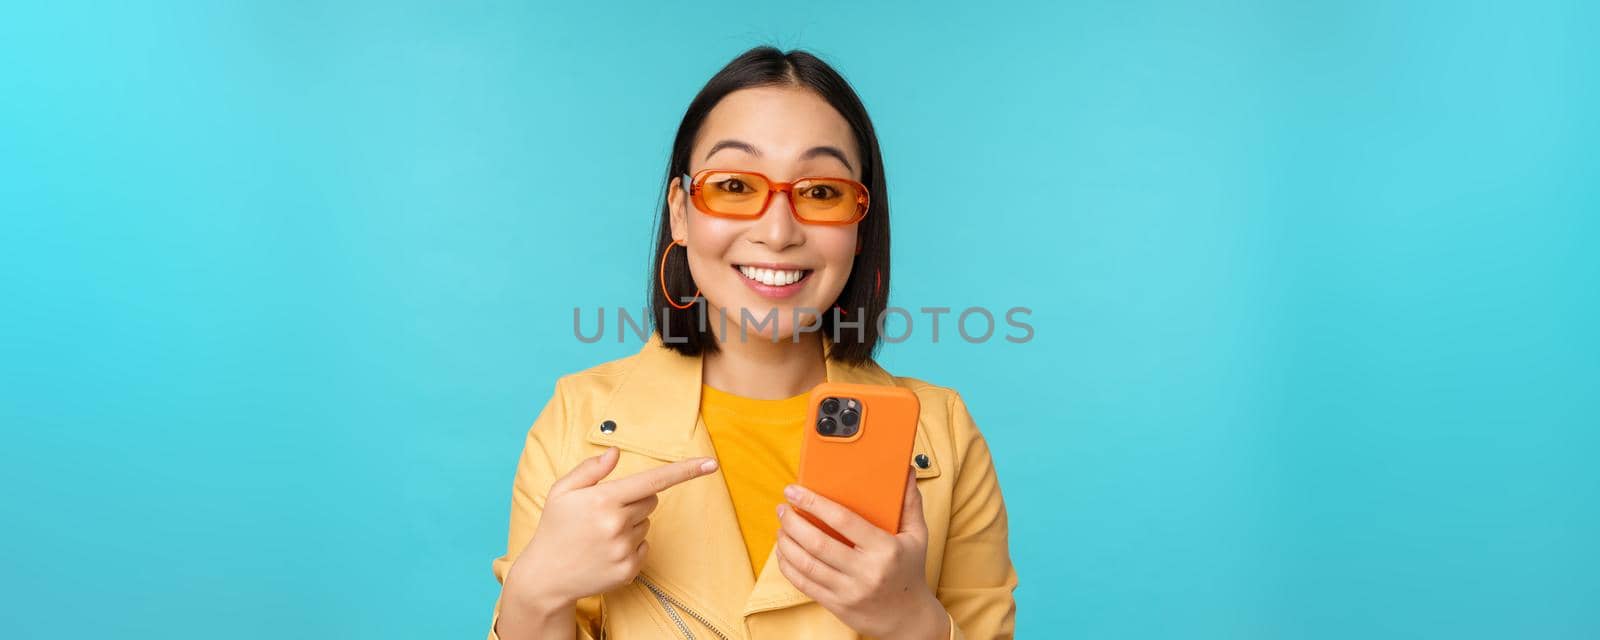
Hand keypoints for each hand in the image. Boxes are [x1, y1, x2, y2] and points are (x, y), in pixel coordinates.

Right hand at [507, 447, 718, 610]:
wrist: (545, 577)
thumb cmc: (555, 529)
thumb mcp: (562, 492)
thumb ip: (590, 470)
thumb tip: (616, 453)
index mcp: (603, 500)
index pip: (653, 480)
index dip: (685, 470)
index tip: (711, 464)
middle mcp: (617, 524)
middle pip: (650, 500)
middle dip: (635, 500)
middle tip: (605, 511)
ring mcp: (624, 550)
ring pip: (647, 523)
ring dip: (630, 524)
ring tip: (601, 534)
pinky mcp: (630, 570)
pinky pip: (645, 547)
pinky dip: (631, 546)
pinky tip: (606, 551)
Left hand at [775, 467, 950, 639]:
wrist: (909, 619)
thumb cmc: (910, 571)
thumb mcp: (917, 536)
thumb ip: (909, 502)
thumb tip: (906, 470)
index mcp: (884, 548)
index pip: (843, 520)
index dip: (814, 503)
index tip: (795, 491)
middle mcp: (866, 571)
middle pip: (817, 543)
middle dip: (793, 522)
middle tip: (783, 508)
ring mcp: (849, 591)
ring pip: (806, 564)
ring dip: (786, 543)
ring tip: (781, 527)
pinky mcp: (837, 605)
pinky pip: (804, 584)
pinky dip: (788, 566)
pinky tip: (783, 552)